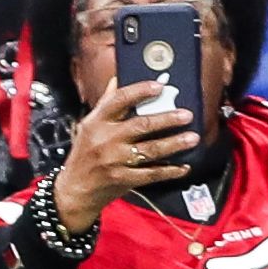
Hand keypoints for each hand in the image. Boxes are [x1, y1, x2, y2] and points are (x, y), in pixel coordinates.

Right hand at [51, 79, 197, 232]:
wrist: (75, 189)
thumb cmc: (84, 155)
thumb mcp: (88, 127)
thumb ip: (105, 104)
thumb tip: (117, 79)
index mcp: (96, 122)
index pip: (119, 100)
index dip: (140, 91)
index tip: (159, 87)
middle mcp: (104, 139)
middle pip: (141, 125)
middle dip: (167, 119)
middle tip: (187, 115)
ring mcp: (114, 160)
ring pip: (150, 149)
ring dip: (174, 143)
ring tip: (192, 138)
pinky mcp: (123, 178)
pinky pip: (152, 173)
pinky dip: (170, 170)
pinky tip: (183, 167)